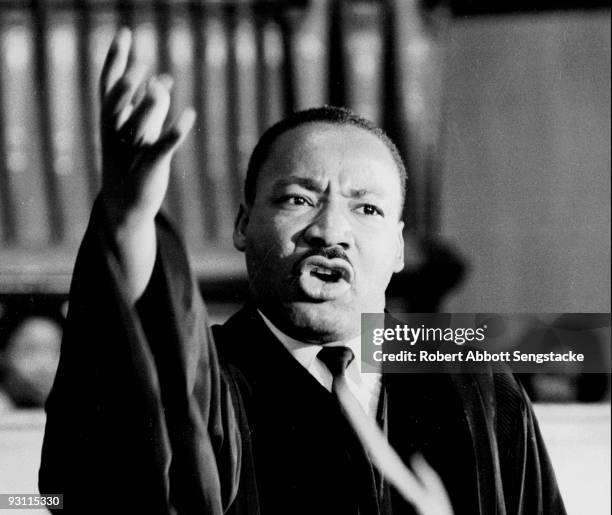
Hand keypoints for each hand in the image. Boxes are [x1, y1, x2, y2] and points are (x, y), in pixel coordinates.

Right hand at [99, 28, 194, 228]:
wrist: (124, 205)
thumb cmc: (131, 161)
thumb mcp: (139, 130)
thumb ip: (150, 103)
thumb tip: (165, 78)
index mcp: (110, 121)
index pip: (108, 84)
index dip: (116, 58)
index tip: (125, 34)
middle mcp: (116, 133)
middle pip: (117, 102)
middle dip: (127, 83)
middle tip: (142, 66)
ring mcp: (132, 150)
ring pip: (139, 122)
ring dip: (151, 103)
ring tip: (162, 85)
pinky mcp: (151, 166)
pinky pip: (164, 146)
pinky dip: (177, 130)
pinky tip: (190, 114)